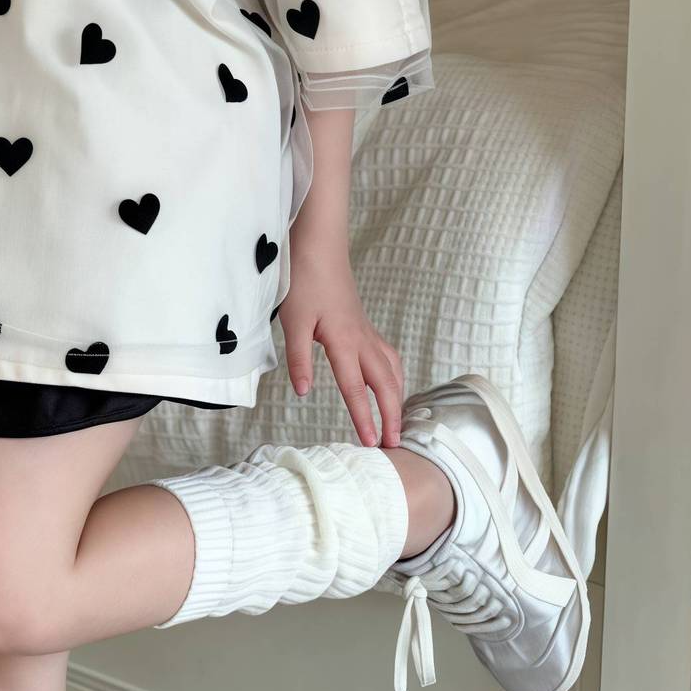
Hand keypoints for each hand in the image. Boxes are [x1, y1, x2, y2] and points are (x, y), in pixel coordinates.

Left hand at [279, 237, 404, 447]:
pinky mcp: (364, 326)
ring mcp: (366, 332)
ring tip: (397, 421)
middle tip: (395, 445)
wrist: (319, 245)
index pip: (356, 389)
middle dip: (393, 416)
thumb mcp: (293, 320)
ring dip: (398, 397)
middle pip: (386, 384)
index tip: (372, 444)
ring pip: (392, 370)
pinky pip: (388, 357)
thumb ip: (300, 358)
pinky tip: (389, 384)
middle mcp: (361, 340)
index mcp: (343, 342)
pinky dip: (394, 376)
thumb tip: (304, 393)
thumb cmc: (304, 280)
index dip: (365, 418)